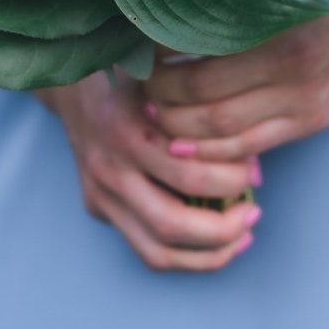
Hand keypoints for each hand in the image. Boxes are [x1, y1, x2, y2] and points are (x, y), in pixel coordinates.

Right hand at [36, 74, 262, 272]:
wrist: (73, 86)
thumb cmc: (132, 75)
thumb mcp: (160, 71)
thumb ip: (200, 98)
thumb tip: (252, 134)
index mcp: (127, 132)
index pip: (189, 175)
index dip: (232, 181)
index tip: (255, 171)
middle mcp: (109, 170)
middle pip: (172, 224)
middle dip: (224, 228)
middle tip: (254, 213)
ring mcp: (100, 195)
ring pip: (157, 252)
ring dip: (208, 255)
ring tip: (242, 238)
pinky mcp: (97, 208)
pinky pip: (146, 250)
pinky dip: (186, 257)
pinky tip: (216, 245)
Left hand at [141, 0, 328, 160]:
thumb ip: (238, 7)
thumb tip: (177, 10)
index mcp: (282, 41)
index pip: (203, 70)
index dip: (163, 71)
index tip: (139, 58)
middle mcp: (292, 80)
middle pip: (207, 107)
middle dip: (165, 103)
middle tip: (141, 91)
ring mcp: (301, 107)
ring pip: (225, 134)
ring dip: (183, 131)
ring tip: (157, 118)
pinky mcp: (309, 124)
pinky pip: (252, 148)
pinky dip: (215, 151)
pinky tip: (190, 144)